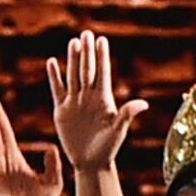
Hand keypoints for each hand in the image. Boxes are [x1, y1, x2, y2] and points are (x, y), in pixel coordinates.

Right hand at [44, 30, 148, 178]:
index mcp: (104, 99)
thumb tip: (143, 103)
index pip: (102, 73)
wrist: (91, 163)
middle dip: (87, 52)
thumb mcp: (119, 130)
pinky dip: (54, 76)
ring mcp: (75, 102)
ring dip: (73, 59)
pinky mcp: (62, 110)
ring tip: (74, 42)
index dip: (102, 57)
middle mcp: (89, 97)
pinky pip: (57, 89)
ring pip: (73, 76)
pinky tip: (52, 62)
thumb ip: (127, 114)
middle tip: (86, 33)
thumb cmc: (108, 148)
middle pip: (87, 70)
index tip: (102, 40)